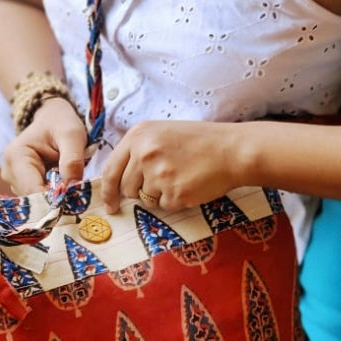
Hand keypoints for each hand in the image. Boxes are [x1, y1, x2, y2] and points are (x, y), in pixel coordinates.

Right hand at [1, 97, 87, 194]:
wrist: (53, 118)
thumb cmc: (61, 123)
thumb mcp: (72, 135)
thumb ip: (72, 160)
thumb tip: (72, 188)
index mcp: (15, 157)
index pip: (33, 190)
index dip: (54, 199)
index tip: (76, 200)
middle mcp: (9, 172)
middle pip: (33, 199)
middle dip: (56, 200)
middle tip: (78, 195)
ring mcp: (15, 180)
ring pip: (37, 202)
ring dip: (56, 199)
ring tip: (72, 188)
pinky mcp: (23, 185)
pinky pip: (39, 199)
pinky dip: (53, 197)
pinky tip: (65, 188)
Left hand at [100, 120, 240, 212]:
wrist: (232, 150)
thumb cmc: (200, 141)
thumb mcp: (163, 133)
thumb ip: (139, 151)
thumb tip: (120, 179)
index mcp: (138, 136)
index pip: (111, 170)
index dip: (108, 191)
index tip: (110, 204)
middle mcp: (144, 153)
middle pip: (127, 188)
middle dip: (141, 191)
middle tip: (164, 181)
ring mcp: (158, 174)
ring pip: (146, 199)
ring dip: (161, 195)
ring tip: (181, 176)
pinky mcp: (174, 192)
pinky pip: (166, 206)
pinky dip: (177, 200)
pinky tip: (191, 184)